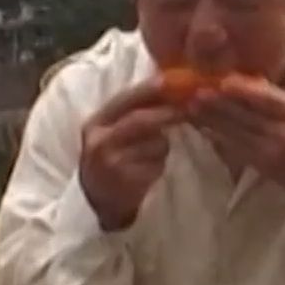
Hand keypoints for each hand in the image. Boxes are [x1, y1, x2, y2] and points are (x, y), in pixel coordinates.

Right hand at [78, 80, 185, 230]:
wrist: (96, 202)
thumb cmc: (110, 159)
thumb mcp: (111, 132)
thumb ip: (132, 110)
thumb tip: (168, 84)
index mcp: (95, 123)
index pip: (126, 98)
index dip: (152, 89)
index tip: (176, 82)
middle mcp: (99, 141)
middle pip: (140, 120)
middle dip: (167, 113)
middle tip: (189, 109)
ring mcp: (113, 164)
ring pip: (154, 143)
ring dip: (164, 144)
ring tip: (157, 150)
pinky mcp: (127, 183)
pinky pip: (157, 165)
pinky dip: (160, 163)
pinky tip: (152, 168)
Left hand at [188, 76, 284, 212]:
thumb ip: (283, 100)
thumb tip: (249, 83)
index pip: (269, 101)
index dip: (244, 92)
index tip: (222, 81)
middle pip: (246, 117)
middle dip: (217, 104)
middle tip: (194, 91)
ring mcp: (271, 154)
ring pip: (235, 133)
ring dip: (210, 120)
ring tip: (190, 106)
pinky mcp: (260, 167)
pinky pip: (233, 149)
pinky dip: (216, 137)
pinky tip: (202, 128)